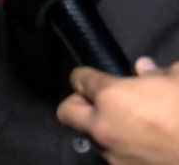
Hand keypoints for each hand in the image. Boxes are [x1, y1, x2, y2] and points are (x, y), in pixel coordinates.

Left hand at [57, 57, 178, 164]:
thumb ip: (157, 73)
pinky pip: (114, 156)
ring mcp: (113, 156)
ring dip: (103, 128)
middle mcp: (103, 128)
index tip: (96, 77)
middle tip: (99, 101)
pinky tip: (145, 144)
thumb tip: (144, 68)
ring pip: (91, 137)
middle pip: (67, 111)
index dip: (87, 76)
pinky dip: (122, 148)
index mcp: (112, 97)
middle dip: (79, 103)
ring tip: (130, 125)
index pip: (80, 79)